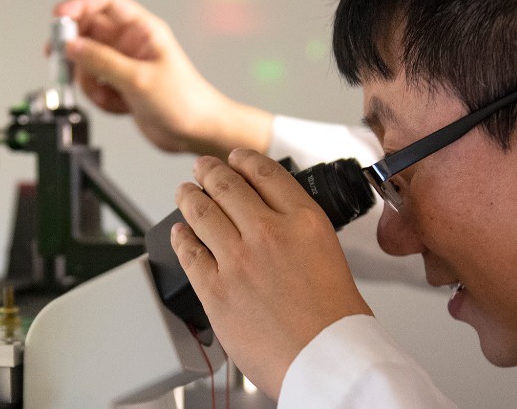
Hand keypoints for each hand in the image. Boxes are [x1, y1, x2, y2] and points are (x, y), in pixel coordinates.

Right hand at [53, 0, 272, 159]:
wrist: (196, 132)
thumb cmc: (185, 100)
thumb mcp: (138, 79)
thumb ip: (102, 61)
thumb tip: (73, 46)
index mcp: (142, 30)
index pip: (106, 4)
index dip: (79, 5)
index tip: (58, 16)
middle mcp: (131, 44)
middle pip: (89, 32)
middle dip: (74, 48)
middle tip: (59, 59)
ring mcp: (124, 65)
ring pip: (88, 62)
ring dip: (89, 81)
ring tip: (106, 96)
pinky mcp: (121, 86)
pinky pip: (95, 85)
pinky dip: (100, 97)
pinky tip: (119, 107)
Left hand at [171, 149, 372, 397]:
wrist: (326, 359)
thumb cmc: (337, 322)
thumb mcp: (330, 256)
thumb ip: (299, 237)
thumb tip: (277, 230)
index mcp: (303, 221)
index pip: (265, 174)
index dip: (243, 160)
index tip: (234, 158)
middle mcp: (268, 232)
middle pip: (227, 186)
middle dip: (209, 172)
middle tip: (202, 169)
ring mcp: (237, 259)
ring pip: (201, 212)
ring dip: (189, 197)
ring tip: (185, 193)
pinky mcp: (215, 288)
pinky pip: (188, 252)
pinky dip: (180, 238)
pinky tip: (179, 233)